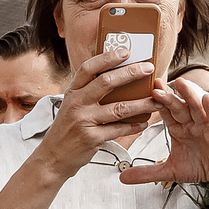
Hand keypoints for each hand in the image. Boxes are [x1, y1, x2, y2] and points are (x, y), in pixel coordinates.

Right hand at [33, 44, 158, 177]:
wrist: (53, 157)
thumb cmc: (66, 130)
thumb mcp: (71, 106)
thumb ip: (88, 93)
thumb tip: (117, 78)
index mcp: (72, 93)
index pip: (88, 68)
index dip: (107, 57)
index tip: (126, 52)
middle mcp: (76, 104)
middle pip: (106, 82)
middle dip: (131, 73)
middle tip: (148, 68)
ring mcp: (83, 121)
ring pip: (119, 108)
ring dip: (142, 104)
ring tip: (156, 101)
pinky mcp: (92, 138)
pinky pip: (119, 129)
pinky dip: (134, 126)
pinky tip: (143, 123)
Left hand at [120, 78, 208, 191]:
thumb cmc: (200, 166)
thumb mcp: (170, 171)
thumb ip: (147, 173)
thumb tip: (122, 177)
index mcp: (179, 128)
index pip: (166, 113)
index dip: (157, 103)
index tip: (144, 92)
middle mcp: (192, 123)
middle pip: (179, 107)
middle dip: (168, 97)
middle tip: (155, 86)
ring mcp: (207, 126)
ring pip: (197, 108)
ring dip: (189, 96)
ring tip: (180, 83)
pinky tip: (206, 100)